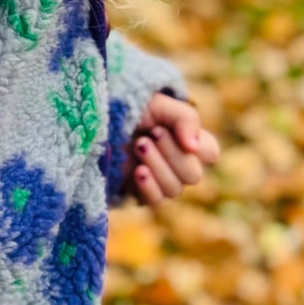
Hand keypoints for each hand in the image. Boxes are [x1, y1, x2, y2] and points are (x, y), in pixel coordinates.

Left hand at [129, 92, 219, 206]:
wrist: (93, 118)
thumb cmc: (129, 106)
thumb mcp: (159, 104)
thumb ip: (184, 118)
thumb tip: (193, 146)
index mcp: (187, 141)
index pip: (210, 154)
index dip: (196, 146)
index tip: (166, 128)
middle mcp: (177, 164)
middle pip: (193, 176)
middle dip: (171, 154)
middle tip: (150, 134)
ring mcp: (159, 180)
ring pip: (174, 189)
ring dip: (157, 166)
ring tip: (137, 145)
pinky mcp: (139, 192)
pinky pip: (154, 201)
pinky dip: (148, 186)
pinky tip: (137, 170)